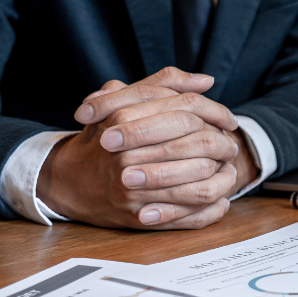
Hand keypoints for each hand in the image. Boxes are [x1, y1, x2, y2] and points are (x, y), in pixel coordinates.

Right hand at [37, 68, 254, 228]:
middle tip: (231, 147)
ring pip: (199, 185)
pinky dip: (211, 211)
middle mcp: (128, 153)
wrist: (66, 181)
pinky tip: (221, 202)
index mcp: (124, 119)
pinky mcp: (137, 216)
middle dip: (222, 146)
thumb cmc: (103, 138)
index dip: (216, 113)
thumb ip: (164, 84)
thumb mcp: (124, 102)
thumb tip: (206, 80)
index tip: (229, 121)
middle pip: (199, 145)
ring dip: (222, 180)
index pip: (186, 109)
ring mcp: (133, 188)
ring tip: (229, 172)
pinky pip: (187, 217)